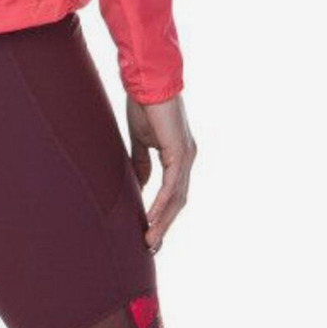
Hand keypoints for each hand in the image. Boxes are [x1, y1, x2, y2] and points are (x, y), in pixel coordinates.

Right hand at [126, 91, 196, 253]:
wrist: (147, 81)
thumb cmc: (143, 105)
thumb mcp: (140, 141)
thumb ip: (141, 163)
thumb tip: (139, 186)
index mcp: (178, 156)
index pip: (173, 193)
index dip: (162, 214)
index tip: (149, 233)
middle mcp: (187, 158)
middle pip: (179, 201)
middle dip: (164, 225)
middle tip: (151, 246)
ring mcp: (186, 156)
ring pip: (178, 198)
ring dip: (163, 221)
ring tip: (150, 240)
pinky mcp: (180, 152)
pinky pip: (172, 185)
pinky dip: (161, 204)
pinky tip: (151, 218)